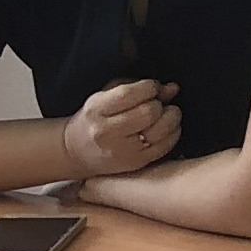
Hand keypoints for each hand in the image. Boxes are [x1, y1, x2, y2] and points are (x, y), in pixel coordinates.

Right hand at [62, 78, 180, 180]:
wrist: (77, 152)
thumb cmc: (95, 118)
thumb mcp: (106, 96)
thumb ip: (137, 87)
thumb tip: (172, 88)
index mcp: (96, 110)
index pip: (128, 94)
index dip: (149, 87)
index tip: (153, 87)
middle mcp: (107, 132)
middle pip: (147, 113)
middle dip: (159, 104)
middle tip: (158, 103)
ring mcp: (122, 151)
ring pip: (160, 131)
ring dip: (171, 117)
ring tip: (167, 113)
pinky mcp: (135, 163)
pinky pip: (164, 147)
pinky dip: (173, 133)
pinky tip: (168, 127)